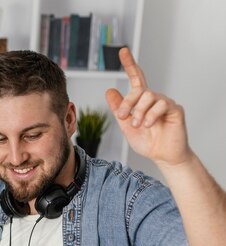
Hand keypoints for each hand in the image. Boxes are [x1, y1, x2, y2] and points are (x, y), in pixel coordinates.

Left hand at [105, 47, 191, 165]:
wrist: (161, 155)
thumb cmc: (146, 141)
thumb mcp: (126, 125)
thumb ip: (119, 108)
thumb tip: (109, 90)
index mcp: (141, 100)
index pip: (136, 78)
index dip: (129, 64)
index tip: (122, 51)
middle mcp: (153, 98)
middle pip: (138, 89)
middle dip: (127, 103)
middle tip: (122, 116)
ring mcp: (165, 102)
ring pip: (148, 96)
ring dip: (139, 112)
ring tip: (138, 125)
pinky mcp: (175, 109)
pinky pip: (161, 104)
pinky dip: (151, 115)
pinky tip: (148, 125)